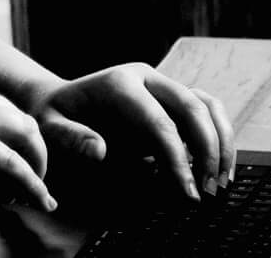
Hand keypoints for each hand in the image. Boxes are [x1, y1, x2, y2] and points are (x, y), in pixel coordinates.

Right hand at [0, 68, 57, 211]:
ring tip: (38, 188)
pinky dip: (31, 180)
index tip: (17, 155)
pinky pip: (10, 161)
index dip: (12, 133)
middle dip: (34, 147)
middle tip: (37, 174)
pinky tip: (39, 197)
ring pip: (22, 132)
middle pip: (17, 115)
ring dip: (36, 160)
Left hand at [21, 63, 236, 199]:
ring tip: (221, 183)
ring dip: (222, 143)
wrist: (57, 102)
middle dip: (208, 151)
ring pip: (207, 105)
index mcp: (118, 83)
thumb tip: (100, 152)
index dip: (177, 158)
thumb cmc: (52, 117)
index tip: (187, 191)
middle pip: (192, 108)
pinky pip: (207, 112)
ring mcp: (161, 87)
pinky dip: (219, 138)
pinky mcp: (171, 100)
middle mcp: (146, 78)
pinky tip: (217, 170)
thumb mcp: (48, 127)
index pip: (159, 121)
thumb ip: (70, 137)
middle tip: (209, 191)